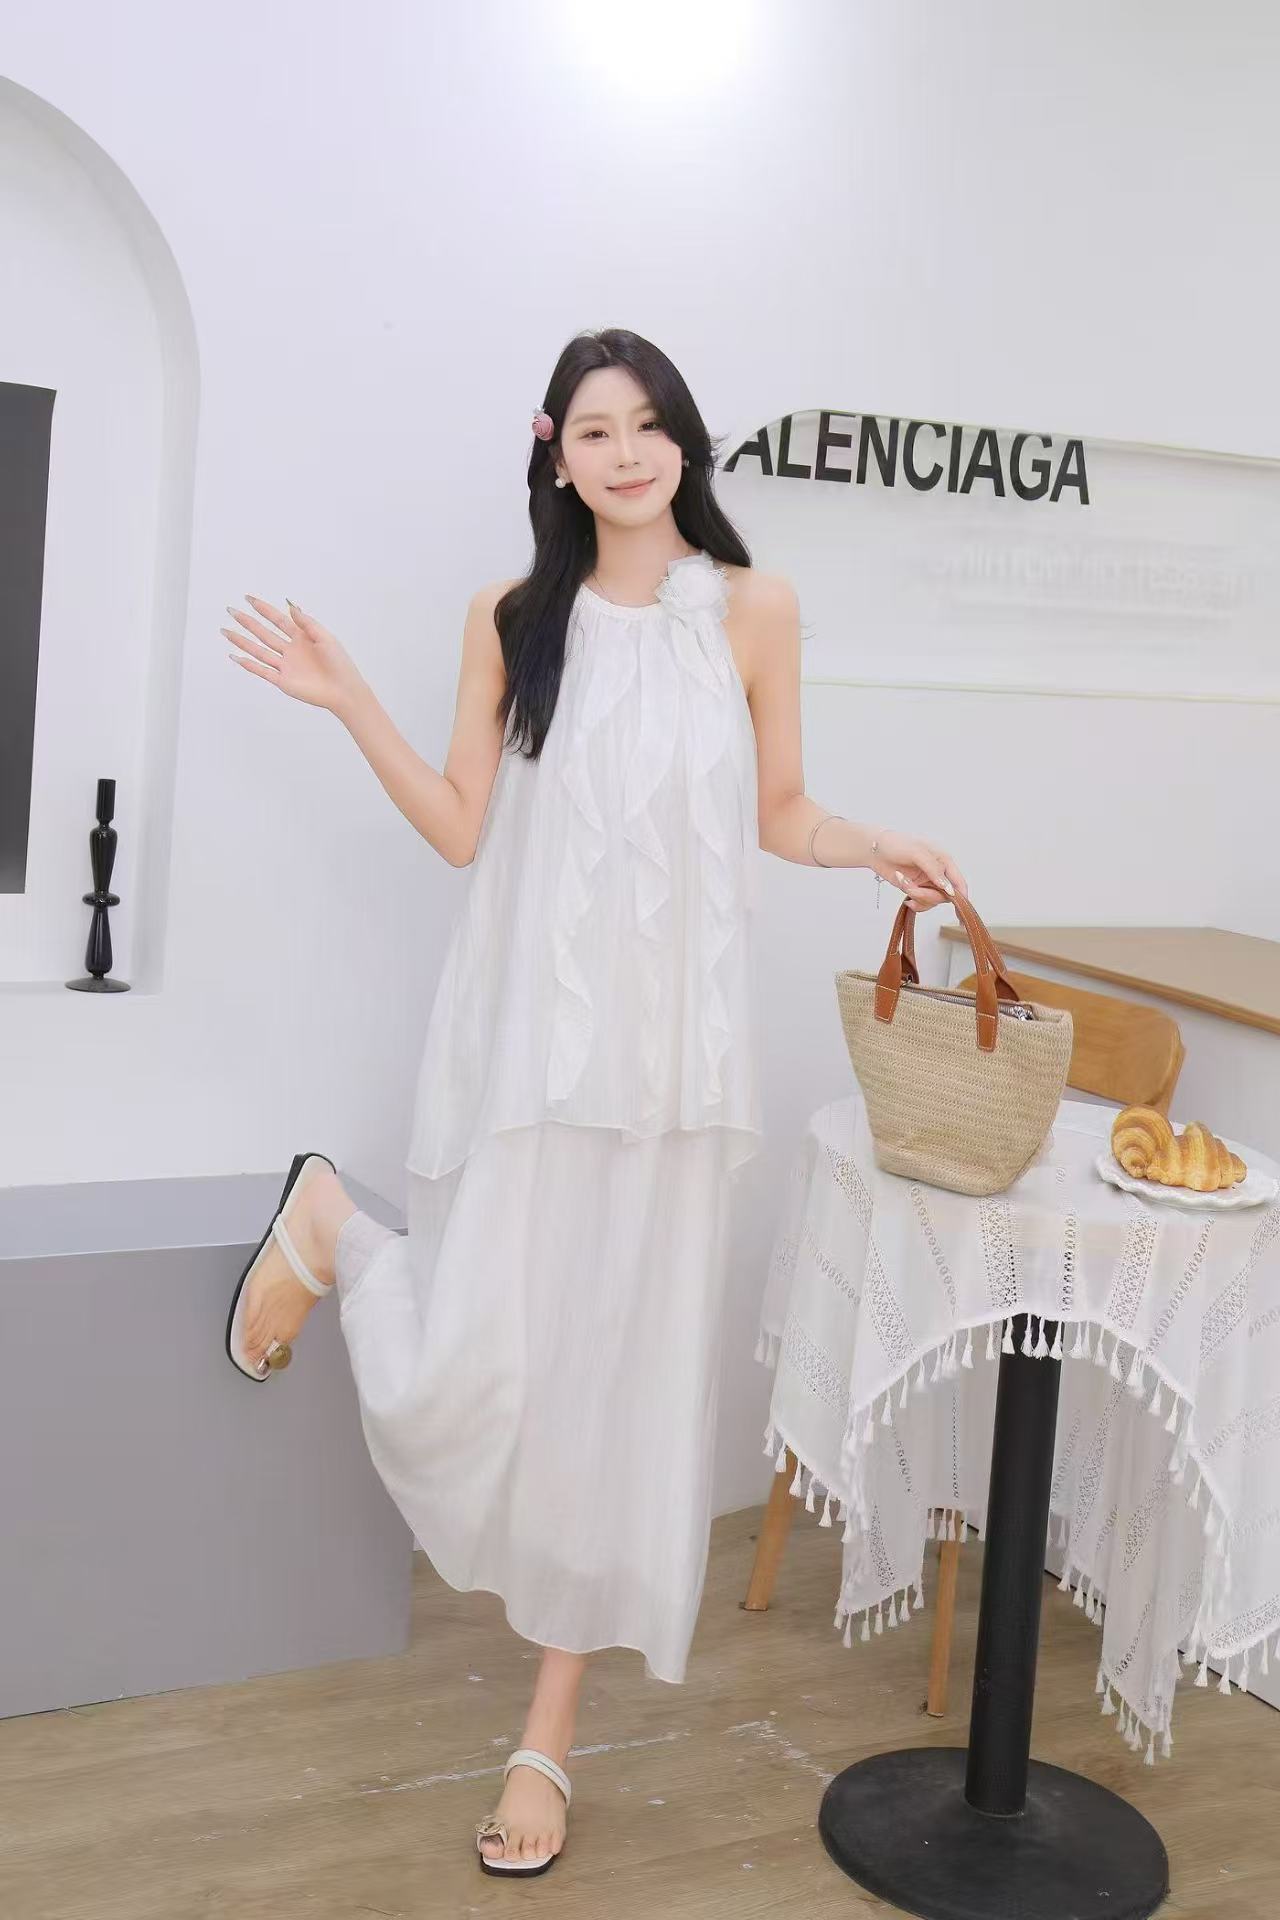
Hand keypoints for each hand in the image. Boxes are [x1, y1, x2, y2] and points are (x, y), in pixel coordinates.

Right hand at [221, 595, 366, 714]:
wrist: (343, 691)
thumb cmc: (340, 664)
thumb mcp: (326, 637)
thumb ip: (307, 623)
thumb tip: (291, 606)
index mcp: (302, 637)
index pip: (278, 620)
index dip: (264, 609)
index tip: (249, 598)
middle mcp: (291, 650)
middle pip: (264, 633)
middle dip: (247, 622)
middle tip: (231, 611)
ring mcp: (285, 666)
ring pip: (259, 651)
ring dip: (242, 641)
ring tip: (226, 631)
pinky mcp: (283, 681)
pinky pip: (262, 671)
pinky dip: (248, 664)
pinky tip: (235, 656)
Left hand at [871, 829, 968, 912]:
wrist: (874, 850)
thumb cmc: (896, 844)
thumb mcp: (916, 852)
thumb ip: (933, 869)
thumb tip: (947, 887)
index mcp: (944, 860)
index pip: (959, 882)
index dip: (962, 897)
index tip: (959, 911)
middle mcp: (938, 873)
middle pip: (946, 896)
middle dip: (929, 896)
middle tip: (912, 891)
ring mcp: (927, 882)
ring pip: (933, 901)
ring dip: (919, 898)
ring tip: (905, 885)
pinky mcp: (916, 889)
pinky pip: (922, 903)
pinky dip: (916, 904)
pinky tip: (907, 899)